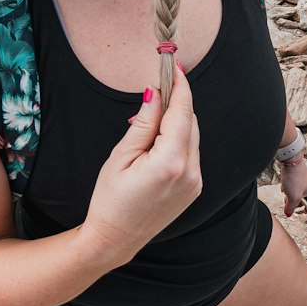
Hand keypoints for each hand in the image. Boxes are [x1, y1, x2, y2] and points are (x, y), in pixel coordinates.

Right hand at [82, 66, 201, 269]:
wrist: (116, 239)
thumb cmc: (110, 199)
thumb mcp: (121, 156)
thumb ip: (144, 123)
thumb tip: (156, 94)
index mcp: (171, 162)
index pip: (182, 112)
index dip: (180, 86)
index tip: (175, 66)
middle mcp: (191, 171)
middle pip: (190, 122)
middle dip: (176, 103)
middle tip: (156, 89)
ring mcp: (196, 182)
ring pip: (192, 137)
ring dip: (177, 122)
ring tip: (148, 120)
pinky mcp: (195, 188)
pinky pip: (191, 153)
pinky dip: (179, 140)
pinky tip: (157, 142)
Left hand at [279, 157, 306, 217]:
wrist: (290, 160)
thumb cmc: (294, 179)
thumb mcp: (292, 197)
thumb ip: (290, 207)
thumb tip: (288, 214)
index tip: (303, 212)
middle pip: (304, 198)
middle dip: (296, 202)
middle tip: (288, 203)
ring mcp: (303, 178)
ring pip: (297, 191)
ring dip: (290, 195)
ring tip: (285, 194)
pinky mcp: (297, 174)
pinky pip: (293, 184)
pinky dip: (288, 187)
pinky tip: (283, 186)